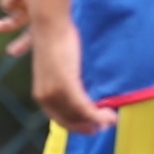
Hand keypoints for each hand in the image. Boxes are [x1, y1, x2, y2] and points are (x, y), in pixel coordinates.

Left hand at [27, 19, 115, 133]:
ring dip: (98, 121)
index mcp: (41, 94)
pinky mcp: (66, 84)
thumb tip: (81, 91)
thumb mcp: (59, 68)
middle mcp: (45, 96)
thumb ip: (66, 82)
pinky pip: (84, 107)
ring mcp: (54, 91)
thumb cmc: (56, 43)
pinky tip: (111, 114)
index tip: (94, 126)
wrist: (50, 26)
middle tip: (106, 125)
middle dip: (89, 127)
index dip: (78, 126)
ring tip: (112, 118)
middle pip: (69, 123)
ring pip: (79, 116)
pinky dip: (98, 115)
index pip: (59, 120)